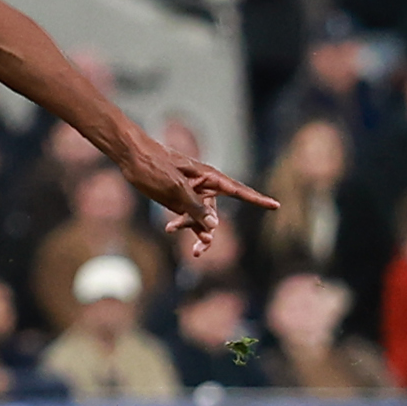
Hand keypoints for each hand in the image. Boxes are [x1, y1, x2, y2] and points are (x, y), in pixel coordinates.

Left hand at [120, 140, 278, 254]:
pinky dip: (185, 226)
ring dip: (196, 232)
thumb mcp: (174, 187)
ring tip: (187, 245)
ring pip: (202, 219)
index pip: (239, 190)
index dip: (258, 199)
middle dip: (207, 230)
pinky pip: (188, 217)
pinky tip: (172, 229)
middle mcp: (204, 186)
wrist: (130, 156)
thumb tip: (215, 226)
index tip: (276, 205)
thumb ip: (195, 207)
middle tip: (197, 249)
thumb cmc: (154, 165)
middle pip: (215, 213)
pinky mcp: (178, 200)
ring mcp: (191, 194)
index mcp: (209, 177)